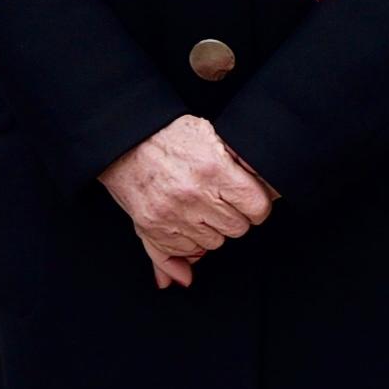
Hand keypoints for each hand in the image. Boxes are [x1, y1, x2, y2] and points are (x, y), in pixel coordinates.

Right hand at [99, 115, 273, 286]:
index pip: (257, 207)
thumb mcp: (211, 137)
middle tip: (217, 199)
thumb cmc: (170, 137)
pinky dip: (186, 241)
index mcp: (213, 169)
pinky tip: (181, 219)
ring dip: (209, 230)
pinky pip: (184, 251)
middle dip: (232, 216)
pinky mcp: (152, 227)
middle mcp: (193, 195)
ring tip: (196, 207)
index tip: (247, 200)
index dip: (256, 205)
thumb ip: (241, 166)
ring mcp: (171, 214)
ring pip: (213, 243)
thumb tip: (265, 202)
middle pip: (237, 228)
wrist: (123, 141)